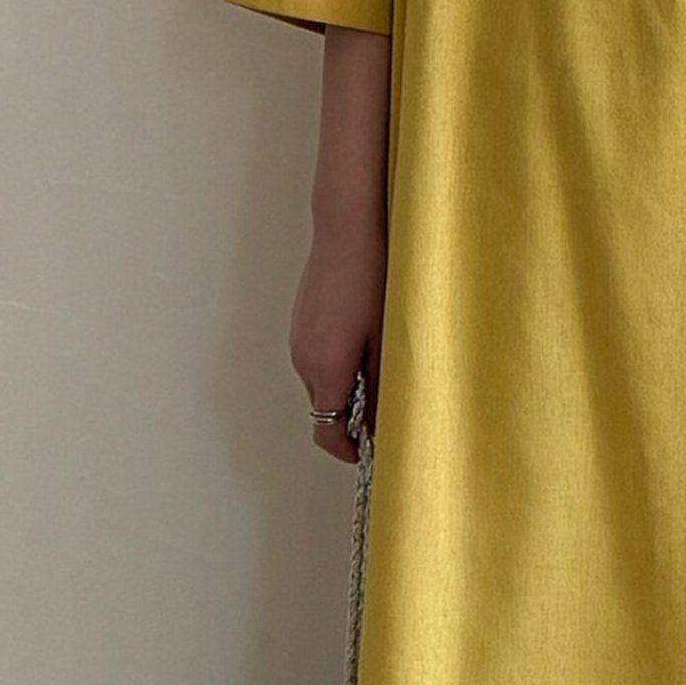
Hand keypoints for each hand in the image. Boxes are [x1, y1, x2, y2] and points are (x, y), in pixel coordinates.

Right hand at [288, 218, 386, 462]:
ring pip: (321, 384)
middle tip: (385, 410)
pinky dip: (336, 367)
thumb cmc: (373, 278)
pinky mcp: (300, 326)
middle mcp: (303, 359)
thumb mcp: (387, 337)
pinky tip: (363, 343)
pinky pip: (315, 361)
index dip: (347, 449)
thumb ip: (381, 385)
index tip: (368, 453)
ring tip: (379, 369)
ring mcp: (297, 341)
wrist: (347, 231)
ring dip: (345, 389)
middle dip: (349, 419)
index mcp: (326, 367)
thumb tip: (382, 421)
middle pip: (324, 410)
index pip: (327, 429)